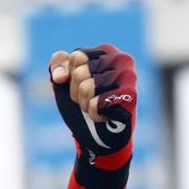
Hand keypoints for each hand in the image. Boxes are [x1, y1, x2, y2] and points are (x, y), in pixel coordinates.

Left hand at [49, 45, 136, 188]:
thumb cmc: (83, 105)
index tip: (81, 85)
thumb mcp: (64, 83)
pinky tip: (105, 115)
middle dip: (78, 92)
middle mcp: (121, 59)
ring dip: (86, 103)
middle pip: (80, 73)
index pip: (76, 57)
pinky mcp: (131, 96)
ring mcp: (129, 76)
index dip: (70, 77)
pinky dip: (94, 113)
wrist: (98, 136)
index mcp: (106, 51)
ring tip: (98, 106)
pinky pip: (97, 103)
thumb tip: (59, 77)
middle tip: (90, 99)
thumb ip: (57, 65)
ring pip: (87, 88)